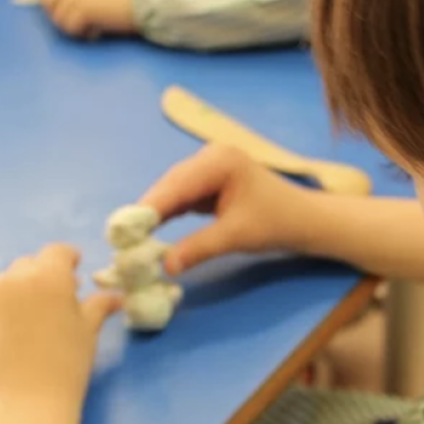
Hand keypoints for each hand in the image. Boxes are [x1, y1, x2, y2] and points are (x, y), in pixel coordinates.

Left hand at [0, 244, 122, 411]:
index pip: (57, 252)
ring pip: (9, 281)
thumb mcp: (88, 331)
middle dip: (47, 273)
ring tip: (39, 315)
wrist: (23, 403)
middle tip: (62, 297)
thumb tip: (116, 297)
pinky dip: (8, 306)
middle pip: (31, 264)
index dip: (69, 258)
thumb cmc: (66, 364)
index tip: (77, 272)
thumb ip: (99, 306)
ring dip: (25, 288)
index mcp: (48, 276)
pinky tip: (19, 331)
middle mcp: (15, 280)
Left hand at [41, 0, 136, 38]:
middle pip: (50, 3)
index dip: (50, 1)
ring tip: (86, 29)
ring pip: (59, 18)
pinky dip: (80, 34)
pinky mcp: (85, 10)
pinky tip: (93, 32)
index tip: (63, 11)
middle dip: (59, 16)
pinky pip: (70, 27)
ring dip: (71, 27)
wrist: (145, 2)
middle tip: (76, 24)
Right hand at [139, 145, 317, 275]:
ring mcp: (209, 168)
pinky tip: (149, 231)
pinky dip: (168, 214)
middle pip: (169, 185)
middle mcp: (210, 157)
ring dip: (154, 214)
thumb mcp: (236, 236)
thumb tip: (166, 267)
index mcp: (219, 161)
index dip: (147, 208)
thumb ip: (199, 248)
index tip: (122, 231)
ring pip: (172, 192)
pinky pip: (181, 198)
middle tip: (121, 239)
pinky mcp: (208, 182)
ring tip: (129, 238)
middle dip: (146, 212)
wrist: (303, 220)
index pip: (176, 185)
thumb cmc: (277, 223)